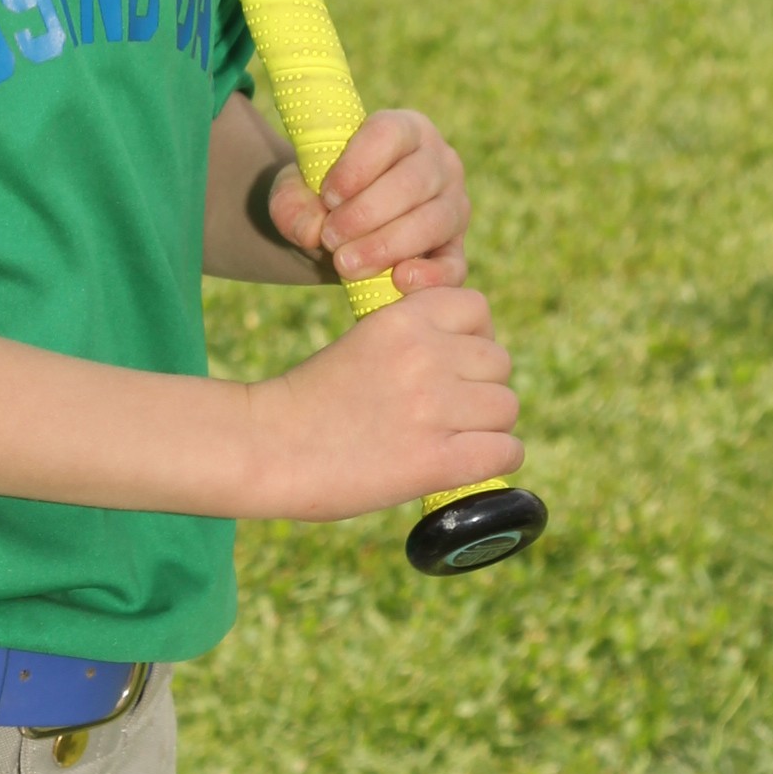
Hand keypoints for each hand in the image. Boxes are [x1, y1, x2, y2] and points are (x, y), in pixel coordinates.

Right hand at [248, 289, 518, 522]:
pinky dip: (494, 460)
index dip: (472, 336)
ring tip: (453, 437)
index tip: (452, 361)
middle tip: (448, 410)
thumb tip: (475, 358)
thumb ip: (415, 340)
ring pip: (506, 407)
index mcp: (403, 318)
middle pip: (499, 363)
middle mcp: (425, 355)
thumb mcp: (365, 341)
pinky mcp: (436, 460)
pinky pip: (506, 452)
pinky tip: (465, 464)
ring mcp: (433, 407)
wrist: (266, 445)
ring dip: (487, 425)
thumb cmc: (311, 398)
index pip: (477, 309)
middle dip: (479, 385)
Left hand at [265, 108, 468, 291]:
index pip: (389, 133)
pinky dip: (430, 276)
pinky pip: (454, 265)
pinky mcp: (455, 249)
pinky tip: (398, 281)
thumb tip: (312, 230)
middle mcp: (439, 162)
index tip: (327, 196)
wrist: (340, 227)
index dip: (357, 167)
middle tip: (330, 237)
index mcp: (404, 129)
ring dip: (386, 245)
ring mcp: (454, 205)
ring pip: (433, 222)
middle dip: (366, 213)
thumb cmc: (324, 196)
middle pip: (413, 181)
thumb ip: (292, 203)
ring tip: (345, 263)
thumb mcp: (296, 190)